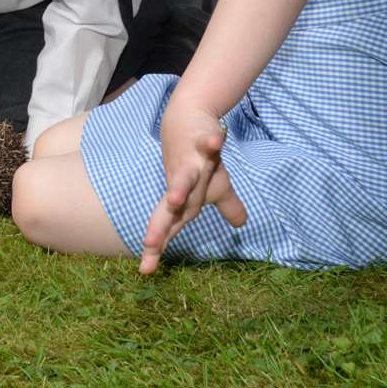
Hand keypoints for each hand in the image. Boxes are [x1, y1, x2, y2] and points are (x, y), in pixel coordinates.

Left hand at [138, 102, 246, 273]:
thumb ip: (226, 206)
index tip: (145, 271)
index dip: (158, 246)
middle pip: (172, 209)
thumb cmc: (199, 155)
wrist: (190, 116)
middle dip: (161, 226)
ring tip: (174, 201)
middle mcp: (183, 182)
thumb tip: (242, 224)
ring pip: (185, 177)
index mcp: (184, 198)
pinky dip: (212, 142)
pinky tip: (214, 141)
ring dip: (180, 188)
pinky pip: (208, 142)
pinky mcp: (200, 140)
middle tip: (149, 245)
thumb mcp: (217, 185)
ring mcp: (190, 160)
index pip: (169, 226)